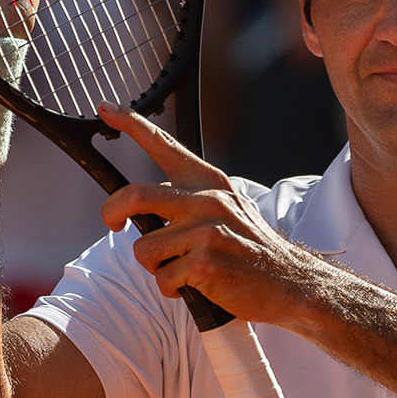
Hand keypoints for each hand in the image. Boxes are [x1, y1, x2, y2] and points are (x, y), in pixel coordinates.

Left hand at [96, 102, 322, 325]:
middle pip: (135, 195)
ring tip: (182, 269)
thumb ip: (191, 200)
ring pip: (144, 248)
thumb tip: (143, 206)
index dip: (130, 123)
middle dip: (111, 212)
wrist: (291, 282)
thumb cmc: (251, 250)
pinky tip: (196, 286)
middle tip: (112, 224)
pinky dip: (172, 289)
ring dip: (154, 266)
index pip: (164, 144)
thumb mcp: (229, 209)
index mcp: (210, 183)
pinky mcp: (206, 262)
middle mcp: (208, 200)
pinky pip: (163, 278)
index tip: (105, 108)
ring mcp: (207, 230)